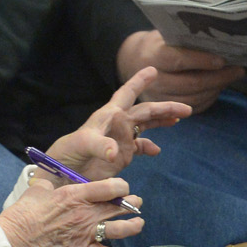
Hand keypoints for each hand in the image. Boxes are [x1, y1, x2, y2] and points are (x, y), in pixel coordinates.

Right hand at [0, 177, 144, 246]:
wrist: (14, 241)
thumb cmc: (23, 214)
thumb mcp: (37, 190)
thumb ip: (50, 184)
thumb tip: (50, 182)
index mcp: (76, 194)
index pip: (111, 187)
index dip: (122, 187)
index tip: (122, 188)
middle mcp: (85, 213)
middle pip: (118, 207)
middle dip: (132, 204)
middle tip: (136, 204)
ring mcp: (85, 234)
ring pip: (120, 229)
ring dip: (133, 226)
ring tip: (139, 223)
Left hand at [43, 66, 191, 181]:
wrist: (59, 176)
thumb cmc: (66, 155)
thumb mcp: (81, 146)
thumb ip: (100, 146)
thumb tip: (118, 152)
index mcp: (107, 116)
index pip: (126, 93)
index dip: (139, 81)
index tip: (153, 70)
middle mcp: (116, 125)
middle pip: (144, 111)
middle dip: (164, 107)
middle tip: (187, 109)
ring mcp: (120, 140)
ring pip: (145, 125)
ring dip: (161, 121)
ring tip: (179, 118)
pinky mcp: (121, 156)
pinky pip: (139, 146)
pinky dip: (149, 147)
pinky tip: (156, 151)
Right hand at [116, 30, 245, 111]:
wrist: (134, 61)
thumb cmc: (159, 43)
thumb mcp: (167, 34)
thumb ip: (187, 38)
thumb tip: (219, 38)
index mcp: (155, 56)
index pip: (180, 60)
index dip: (202, 61)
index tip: (223, 60)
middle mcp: (155, 81)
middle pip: (191, 84)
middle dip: (218, 78)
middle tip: (238, 70)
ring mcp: (159, 98)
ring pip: (194, 98)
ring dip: (216, 89)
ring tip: (232, 77)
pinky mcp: (165, 108)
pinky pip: (193, 107)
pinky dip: (209, 98)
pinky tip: (219, 88)